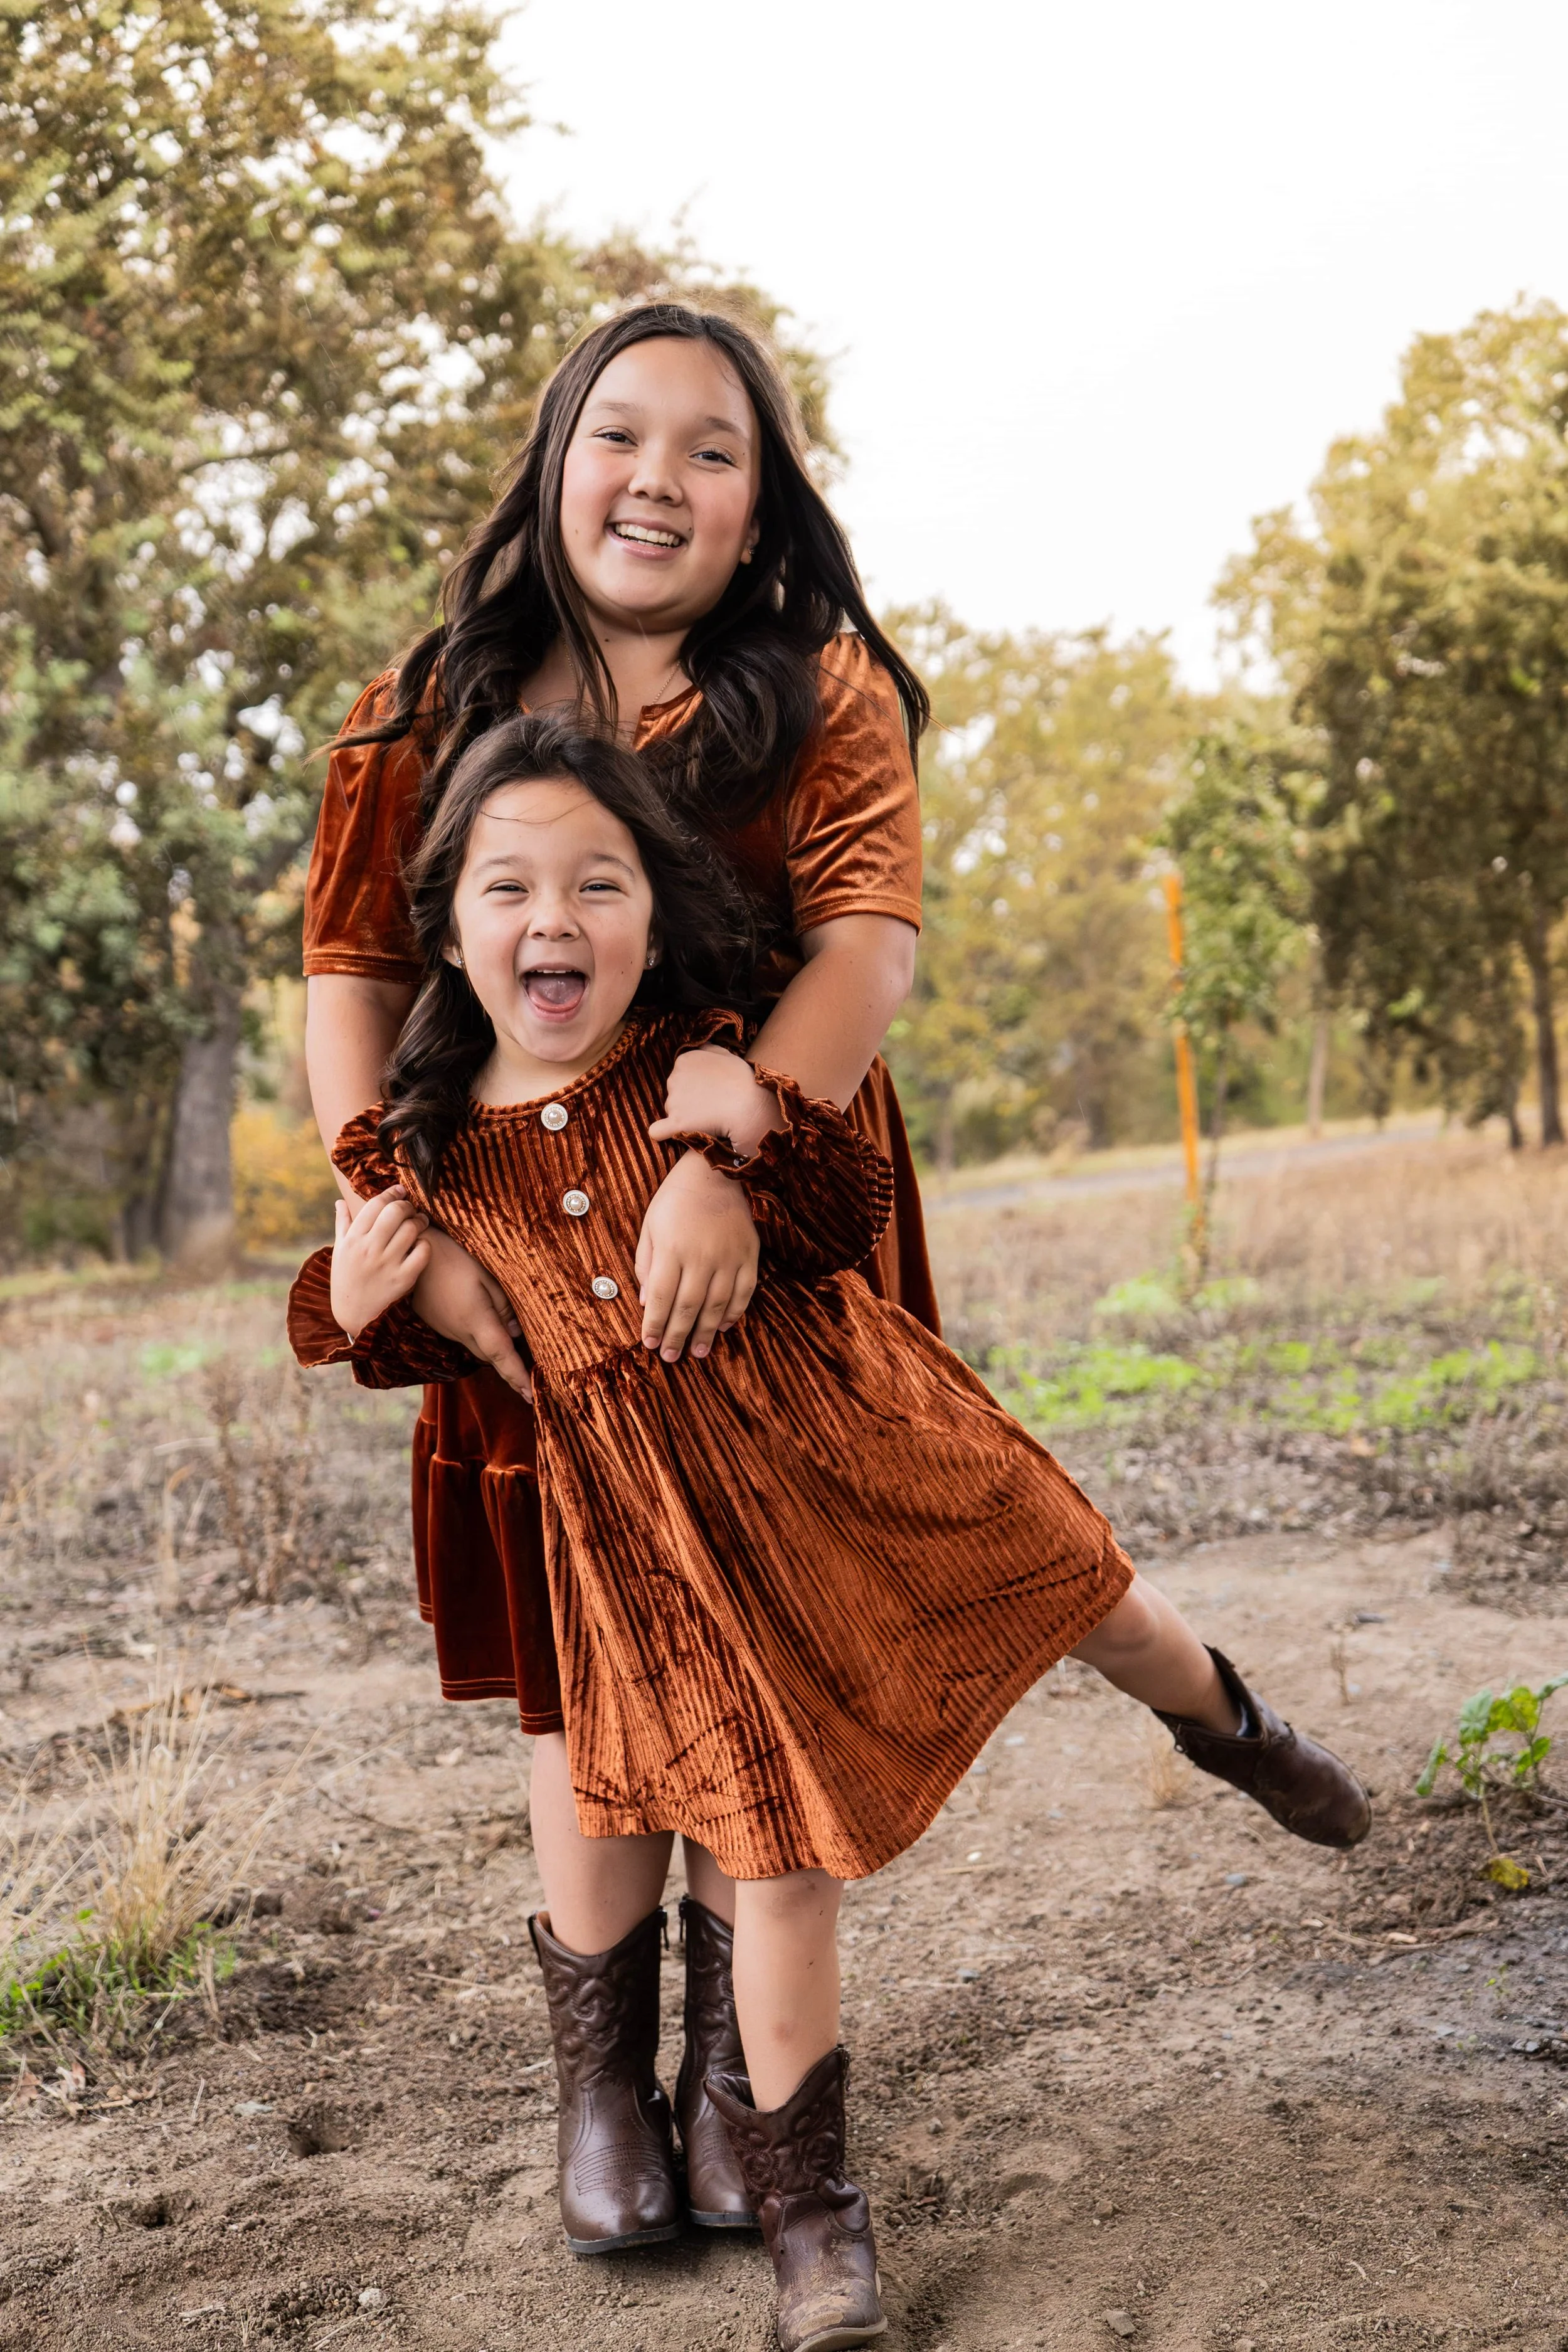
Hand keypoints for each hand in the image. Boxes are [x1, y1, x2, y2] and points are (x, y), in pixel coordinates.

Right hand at [330, 1188, 430, 1339]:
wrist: (355, 1317)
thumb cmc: (347, 1280)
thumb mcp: (340, 1252)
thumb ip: (342, 1225)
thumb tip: (340, 1201)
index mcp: (352, 1239)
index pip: (375, 1204)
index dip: (391, 1193)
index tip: (400, 1191)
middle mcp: (368, 1249)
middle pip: (395, 1212)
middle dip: (407, 1205)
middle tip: (411, 1209)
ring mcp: (386, 1264)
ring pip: (411, 1229)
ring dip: (420, 1222)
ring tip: (420, 1223)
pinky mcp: (403, 1279)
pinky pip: (422, 1252)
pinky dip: (425, 1245)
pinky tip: (421, 1246)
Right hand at [410, 1226, 532, 1397]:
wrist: (410, 1252)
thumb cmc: (453, 1256)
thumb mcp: (486, 1275)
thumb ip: (504, 1306)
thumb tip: (516, 1334)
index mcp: (476, 1319)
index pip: (502, 1356)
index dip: (517, 1376)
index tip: (531, 1397)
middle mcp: (459, 1331)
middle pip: (490, 1358)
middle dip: (509, 1371)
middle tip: (530, 1382)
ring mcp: (445, 1328)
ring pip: (476, 1349)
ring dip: (494, 1355)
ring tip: (515, 1361)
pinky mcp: (437, 1322)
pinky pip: (464, 1338)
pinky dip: (480, 1340)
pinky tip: (487, 1330)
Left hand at [634, 1150, 758, 1361]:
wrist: (719, 1168)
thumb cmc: (677, 1198)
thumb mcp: (651, 1225)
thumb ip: (646, 1264)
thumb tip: (646, 1302)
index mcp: (672, 1248)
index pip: (661, 1297)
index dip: (654, 1324)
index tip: (648, 1343)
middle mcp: (701, 1256)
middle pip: (688, 1307)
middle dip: (677, 1336)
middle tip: (670, 1357)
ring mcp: (729, 1257)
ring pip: (717, 1305)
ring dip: (706, 1332)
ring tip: (698, 1352)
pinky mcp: (750, 1254)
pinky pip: (744, 1291)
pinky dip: (734, 1312)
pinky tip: (723, 1326)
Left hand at [648, 1046, 784, 1160]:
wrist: (750, 1106)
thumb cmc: (743, 1081)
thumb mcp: (728, 1056)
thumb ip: (710, 1050)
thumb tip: (702, 1047)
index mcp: (684, 1060)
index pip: (682, 1076)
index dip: (695, 1086)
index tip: (710, 1092)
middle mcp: (673, 1078)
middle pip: (675, 1093)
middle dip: (689, 1100)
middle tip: (711, 1106)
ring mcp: (673, 1101)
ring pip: (672, 1111)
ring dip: (685, 1115)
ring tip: (709, 1119)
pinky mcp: (676, 1122)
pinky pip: (657, 1131)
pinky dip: (661, 1132)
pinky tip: (666, 1135)